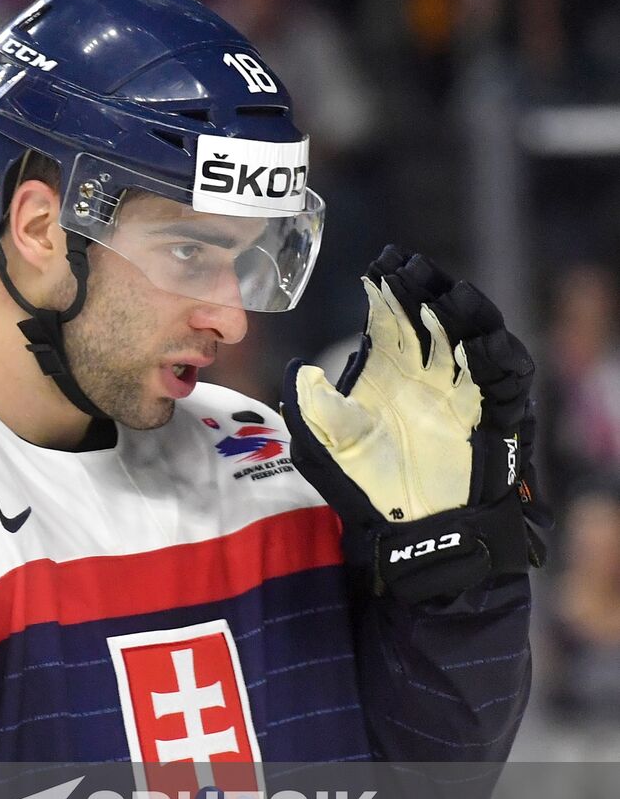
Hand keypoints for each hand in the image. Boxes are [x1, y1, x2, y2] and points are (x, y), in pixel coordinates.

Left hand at [282, 247, 545, 602]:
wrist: (410, 534)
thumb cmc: (365, 489)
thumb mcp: (323, 447)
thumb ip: (308, 408)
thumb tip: (295, 367)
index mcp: (387, 373)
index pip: (390, 320)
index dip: (386, 291)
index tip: (375, 266)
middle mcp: (426, 374)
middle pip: (430, 317)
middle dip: (422, 288)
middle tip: (408, 264)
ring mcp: (462, 392)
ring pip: (471, 338)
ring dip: (462, 314)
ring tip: (446, 294)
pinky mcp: (492, 417)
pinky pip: (503, 382)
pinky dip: (496, 361)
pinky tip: (480, 345)